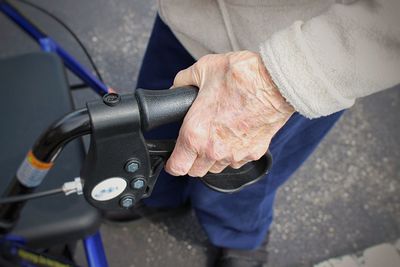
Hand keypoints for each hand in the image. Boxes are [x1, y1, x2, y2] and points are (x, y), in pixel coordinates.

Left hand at [165, 51, 293, 176]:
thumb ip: (183, 82)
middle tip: (194, 144)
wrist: (275, 83)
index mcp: (195, 133)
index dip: (172, 164)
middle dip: (191, 161)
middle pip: (195, 172)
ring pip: (216, 168)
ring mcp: (235, 154)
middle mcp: (214, 150)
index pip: (177, 167)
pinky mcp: (253, 153)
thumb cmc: (241, 77)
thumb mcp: (202, 70)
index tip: (174, 159)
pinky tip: (234, 135)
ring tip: (215, 138)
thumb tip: (177, 88)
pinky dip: (232, 154)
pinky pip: (237, 162)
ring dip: (211, 159)